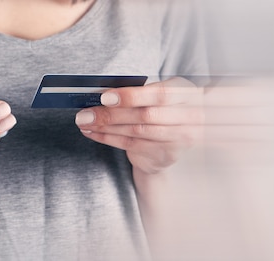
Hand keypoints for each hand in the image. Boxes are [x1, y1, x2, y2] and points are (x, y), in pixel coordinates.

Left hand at [75, 77, 202, 174]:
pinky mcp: (165, 156)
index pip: (160, 95)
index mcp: (187, 93)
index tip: (105, 97)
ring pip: (135, 132)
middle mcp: (189, 117)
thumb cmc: (161, 107)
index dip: (132, 96)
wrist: (174, 139)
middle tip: (84, 113)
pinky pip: (130, 146)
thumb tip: (102, 93)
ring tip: (84, 121)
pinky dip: (107, 138)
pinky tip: (92, 132)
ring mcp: (179, 140)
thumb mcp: (157, 94)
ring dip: (104, 127)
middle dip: (111, 114)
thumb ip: (138, 93)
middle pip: (145, 116)